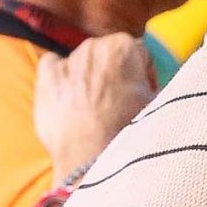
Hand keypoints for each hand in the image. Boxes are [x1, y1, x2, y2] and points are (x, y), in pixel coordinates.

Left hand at [34, 35, 156, 179]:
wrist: (93, 160)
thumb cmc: (129, 133)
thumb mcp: (158, 105)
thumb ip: (155, 85)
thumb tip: (161, 85)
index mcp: (125, 47)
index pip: (138, 53)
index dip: (142, 76)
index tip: (143, 96)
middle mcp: (94, 47)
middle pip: (108, 55)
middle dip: (113, 75)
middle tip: (119, 105)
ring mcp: (67, 61)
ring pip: (81, 62)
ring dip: (88, 78)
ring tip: (93, 111)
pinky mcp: (46, 77)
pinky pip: (53, 66)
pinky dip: (60, 78)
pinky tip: (69, 101)